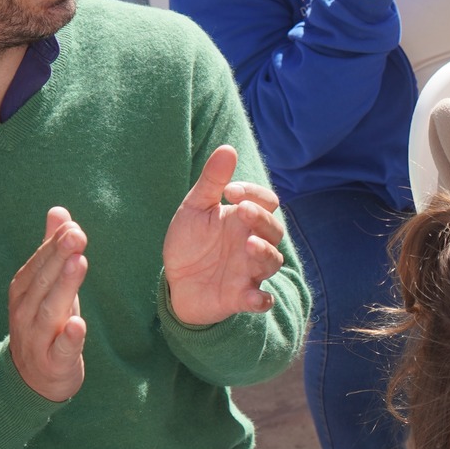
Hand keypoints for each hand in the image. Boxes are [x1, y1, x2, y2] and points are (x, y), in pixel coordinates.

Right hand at [9, 206, 88, 401]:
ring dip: (64, 287)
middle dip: (59, 257)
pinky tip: (79, 324)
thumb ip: (51, 249)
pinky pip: (60, 349)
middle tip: (77, 235)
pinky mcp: (52, 362)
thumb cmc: (46, 323)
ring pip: (49, 311)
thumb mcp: (48, 286)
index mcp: (24, 291)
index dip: (54, 245)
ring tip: (79, 264)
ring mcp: (36, 339)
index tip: (73, 226)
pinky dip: (69, 337)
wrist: (33, 379)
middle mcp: (25, 312)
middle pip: (42, 283)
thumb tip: (59, 212)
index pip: (38, 264)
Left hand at [164, 146, 288, 325]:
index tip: (229, 191)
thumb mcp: (195, 208)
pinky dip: (261, 300)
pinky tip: (255, 297)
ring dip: (264, 253)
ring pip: (272, 262)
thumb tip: (228, 148)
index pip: (266, 201)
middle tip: (243, 211)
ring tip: (249, 244)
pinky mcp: (241, 297)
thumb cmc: (190, 242)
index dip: (255, 193)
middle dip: (262, 220)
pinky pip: (261, 300)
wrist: (175, 282)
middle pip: (274, 230)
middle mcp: (253, 243)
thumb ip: (212, 181)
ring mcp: (250, 271)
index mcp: (244, 219)